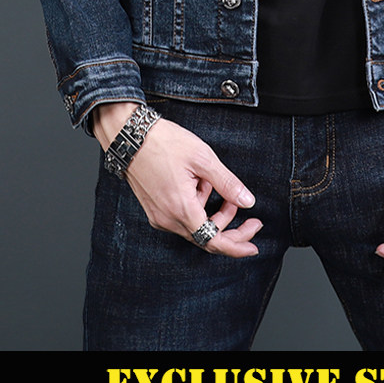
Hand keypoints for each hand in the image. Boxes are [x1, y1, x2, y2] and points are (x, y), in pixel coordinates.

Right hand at [93, 102, 261, 257]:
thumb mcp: (203, 158)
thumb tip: (248, 202)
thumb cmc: (164, 142)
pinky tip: (199, 184)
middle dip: (230, 226)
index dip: (236, 246)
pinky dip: (197, 205)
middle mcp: (167, 219)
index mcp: (181, 208)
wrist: (130, 136)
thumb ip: (227, 183)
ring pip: (194, 225)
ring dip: (212, 212)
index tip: (253, 245)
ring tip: (214, 182)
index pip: (213, 241)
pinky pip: (182, 217)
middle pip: (205, 236)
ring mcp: (158, 216)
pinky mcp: (154, 209)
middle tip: (249, 215)